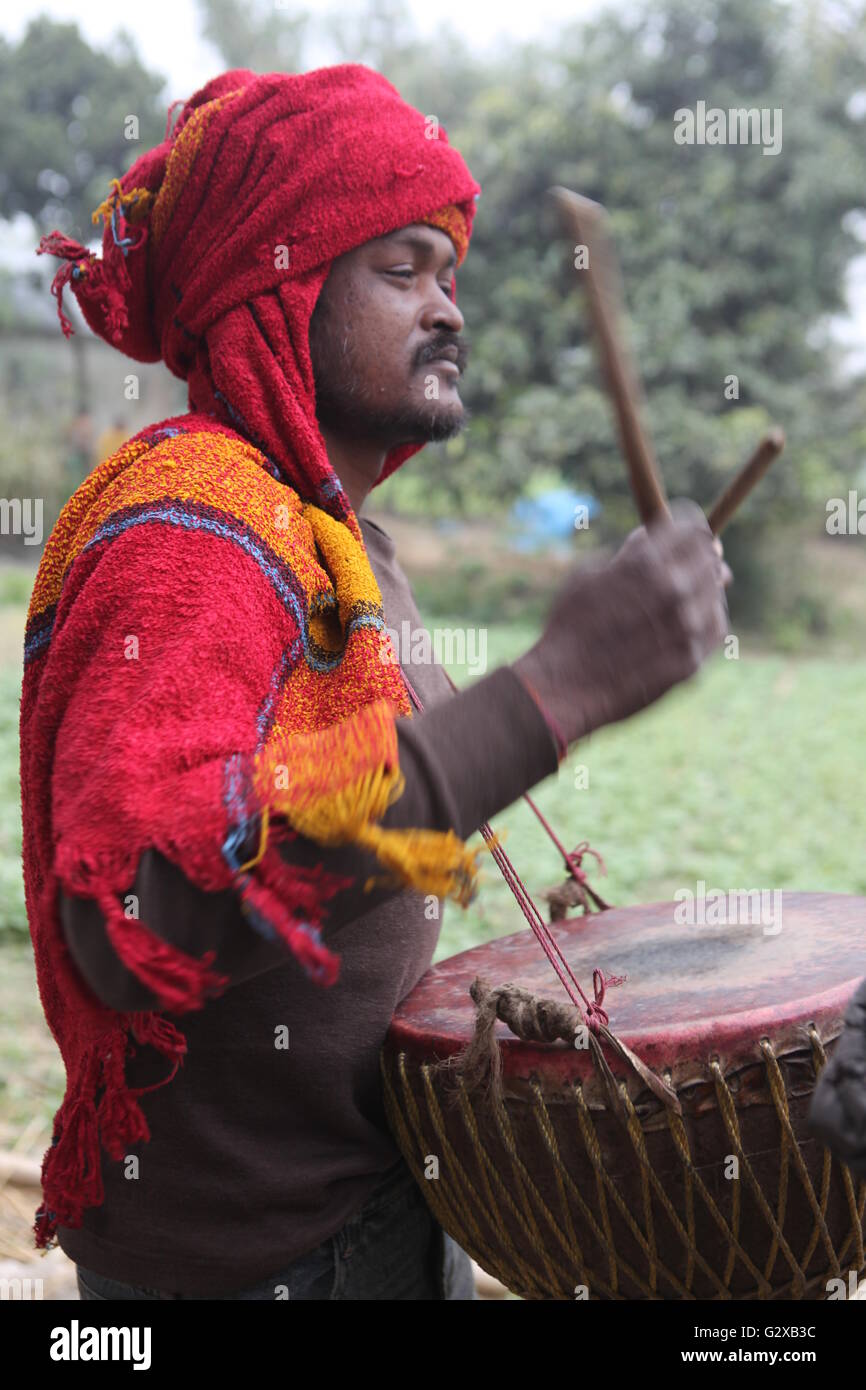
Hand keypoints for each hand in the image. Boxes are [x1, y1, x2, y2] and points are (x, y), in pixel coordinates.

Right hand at [512, 499, 729, 745]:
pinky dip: (707, 617)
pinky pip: (716, 625)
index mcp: (645, 562)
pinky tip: (690, 620)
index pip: (694, 526)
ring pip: (716, 591)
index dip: (691, 526)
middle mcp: (673, 589)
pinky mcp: (692, 658)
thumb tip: (652, 539)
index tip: (688, 532)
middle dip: (700, 555)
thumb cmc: (569, 628)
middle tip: (692, 561)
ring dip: (703, 587)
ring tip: (684, 595)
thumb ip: (629, 553)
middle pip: (710, 556)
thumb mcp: (588, 575)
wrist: (565, 687)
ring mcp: (687, 626)